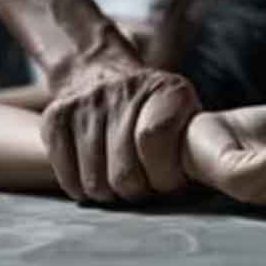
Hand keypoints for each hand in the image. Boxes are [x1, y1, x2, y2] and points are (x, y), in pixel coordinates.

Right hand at [40, 63, 201, 202]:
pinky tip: (94, 175)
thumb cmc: (156, 112)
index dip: (163, 175)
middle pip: (124, 172)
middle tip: (142, 187)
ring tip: (120, 180)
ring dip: (109, 193)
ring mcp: (86, 103)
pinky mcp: (55, 117)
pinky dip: (80, 187)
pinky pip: (66, 176)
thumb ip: (195, 147)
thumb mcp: (186, 116)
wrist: (101, 73)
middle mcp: (124, 91)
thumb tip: (210, 184)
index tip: (168, 183)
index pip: (155, 139)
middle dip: (136, 191)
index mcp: (168, 92)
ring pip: (95, 181)